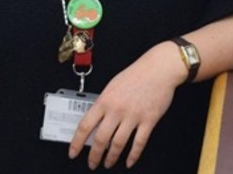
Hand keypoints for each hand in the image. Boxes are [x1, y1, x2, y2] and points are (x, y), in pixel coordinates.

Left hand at [68, 41, 185, 169]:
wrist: (159, 68)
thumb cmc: (137, 74)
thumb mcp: (112, 85)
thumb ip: (104, 103)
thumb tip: (95, 121)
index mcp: (105, 100)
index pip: (85, 126)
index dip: (77, 142)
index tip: (73, 152)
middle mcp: (117, 110)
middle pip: (101, 139)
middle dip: (94, 156)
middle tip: (92, 164)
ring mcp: (133, 116)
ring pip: (118, 144)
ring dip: (112, 157)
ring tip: (108, 163)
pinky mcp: (148, 120)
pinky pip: (139, 143)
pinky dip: (133, 155)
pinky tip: (129, 161)